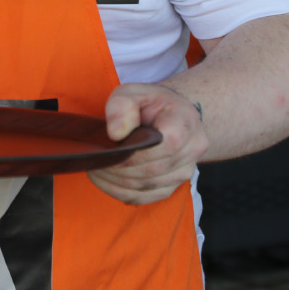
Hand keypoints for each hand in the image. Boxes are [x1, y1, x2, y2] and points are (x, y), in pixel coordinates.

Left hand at [88, 83, 208, 204]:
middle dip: (120, 168)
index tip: (111, 149)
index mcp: (186, 122)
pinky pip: (144, 197)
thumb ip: (122, 105)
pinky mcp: (171, 187)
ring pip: (147, 186)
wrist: (169, 114)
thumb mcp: (133, 92)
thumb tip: (116, 133)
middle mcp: (192, 150)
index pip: (167, 145)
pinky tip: (105, 179)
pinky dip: (120, 192)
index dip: (136, 152)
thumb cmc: (149, 103)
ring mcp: (184, 172)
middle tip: (96, 160)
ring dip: (117, 181)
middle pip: (153, 169)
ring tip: (96, 167)